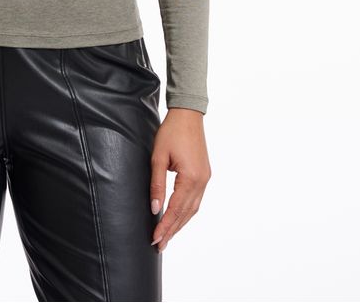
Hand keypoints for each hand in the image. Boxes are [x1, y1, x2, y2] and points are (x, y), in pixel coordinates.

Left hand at [149, 107, 210, 251]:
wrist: (188, 114)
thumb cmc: (171, 132)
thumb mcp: (158, 156)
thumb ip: (156, 184)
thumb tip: (155, 208)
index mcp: (191, 178)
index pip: (176, 209)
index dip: (165, 226)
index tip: (154, 239)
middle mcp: (202, 181)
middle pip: (186, 214)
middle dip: (172, 230)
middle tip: (159, 245)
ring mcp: (205, 178)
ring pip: (193, 209)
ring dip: (180, 223)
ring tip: (167, 236)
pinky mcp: (204, 174)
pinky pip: (196, 200)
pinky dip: (186, 212)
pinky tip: (178, 218)